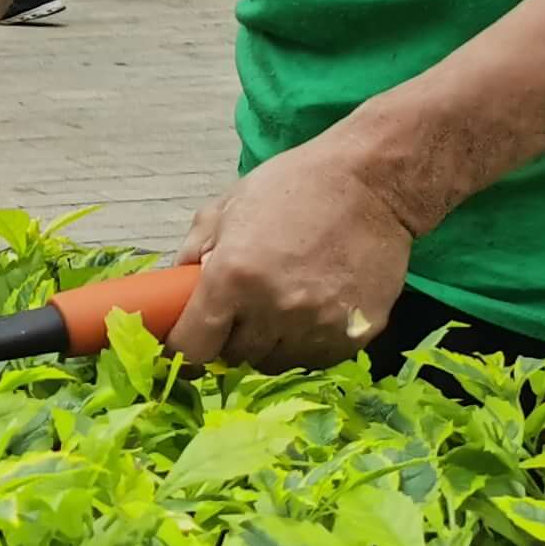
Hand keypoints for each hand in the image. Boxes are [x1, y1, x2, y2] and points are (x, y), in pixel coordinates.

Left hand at [162, 134, 425, 370]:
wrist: (371, 184)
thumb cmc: (293, 187)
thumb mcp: (226, 207)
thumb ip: (192, 252)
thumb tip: (173, 291)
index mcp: (232, 276)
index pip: (193, 347)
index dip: (183, 348)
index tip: (185, 343)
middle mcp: (272, 309)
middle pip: (235, 357)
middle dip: (229, 338)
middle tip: (239, 311)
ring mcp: (317, 326)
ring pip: (275, 361)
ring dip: (268, 343)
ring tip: (278, 305)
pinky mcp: (354, 335)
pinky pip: (315, 358)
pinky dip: (305, 343)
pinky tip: (311, 310)